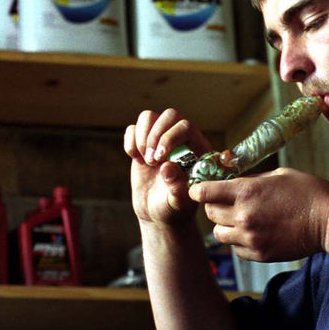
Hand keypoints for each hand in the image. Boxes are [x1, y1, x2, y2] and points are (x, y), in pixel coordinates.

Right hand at [124, 108, 213, 227]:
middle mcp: (180, 139)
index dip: (170, 138)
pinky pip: (133, 129)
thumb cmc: (174, 208)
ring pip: (149, 117)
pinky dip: (130, 142)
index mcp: (197, 148)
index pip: (185, 126)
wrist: (157, 214)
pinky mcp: (143, 144)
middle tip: (151, 161)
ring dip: (142, 137)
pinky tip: (136, 159)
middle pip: (169, 115)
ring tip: (144, 160)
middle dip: (155, 136)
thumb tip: (167, 167)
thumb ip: (177, 186)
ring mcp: (160, 139)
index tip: (159, 160)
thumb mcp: (178, 202)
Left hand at [190, 168, 328, 261]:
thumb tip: (229, 178)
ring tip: (240, 219)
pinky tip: (253, 233)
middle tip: (225, 203)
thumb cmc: (307, 191)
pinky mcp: (259, 254)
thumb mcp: (276, 175)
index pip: (204, 192)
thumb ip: (249, 180)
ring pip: (219, 234)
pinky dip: (239, 242)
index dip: (198, 190)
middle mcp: (244, 216)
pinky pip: (235, 249)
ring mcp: (251, 238)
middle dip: (213, 206)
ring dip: (225, 226)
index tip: (199, 189)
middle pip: (209, 214)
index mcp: (246, 192)